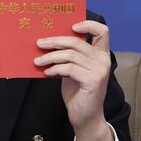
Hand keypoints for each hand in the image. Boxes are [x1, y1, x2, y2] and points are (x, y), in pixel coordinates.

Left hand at [33, 20, 113, 140]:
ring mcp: (99, 70)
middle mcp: (103, 60)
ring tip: (38, 61)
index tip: (71, 25)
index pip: (103, 31)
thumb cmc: (78, 92)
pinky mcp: (92, 81)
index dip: (88, 24)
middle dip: (55, 41)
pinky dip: (55, 69)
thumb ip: (69, 56)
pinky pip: (68, 68)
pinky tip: (47, 73)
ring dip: (50, 57)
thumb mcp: (73, 69)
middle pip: (77, 41)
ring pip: (70, 55)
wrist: (85, 117)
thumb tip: (48, 42)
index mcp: (101, 54)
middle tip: (39, 43)